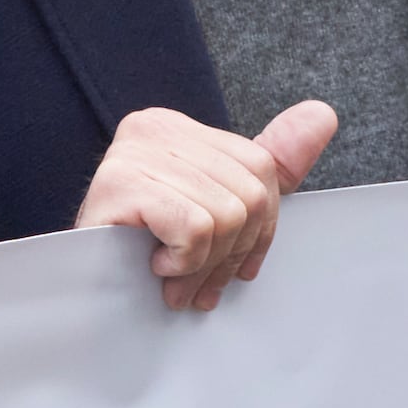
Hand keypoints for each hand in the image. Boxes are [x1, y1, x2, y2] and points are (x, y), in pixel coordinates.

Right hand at [74, 101, 335, 310]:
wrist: (83, 294)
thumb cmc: (146, 254)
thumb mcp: (219, 208)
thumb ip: (271, 165)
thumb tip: (324, 113)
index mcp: (179, 128)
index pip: (262, 171)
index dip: (259, 231)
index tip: (231, 265)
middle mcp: (155, 126)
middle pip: (250, 195)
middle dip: (230, 254)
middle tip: (196, 281)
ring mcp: (134, 151)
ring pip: (226, 215)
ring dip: (202, 265)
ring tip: (173, 278)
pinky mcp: (120, 182)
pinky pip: (195, 226)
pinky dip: (183, 261)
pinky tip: (155, 266)